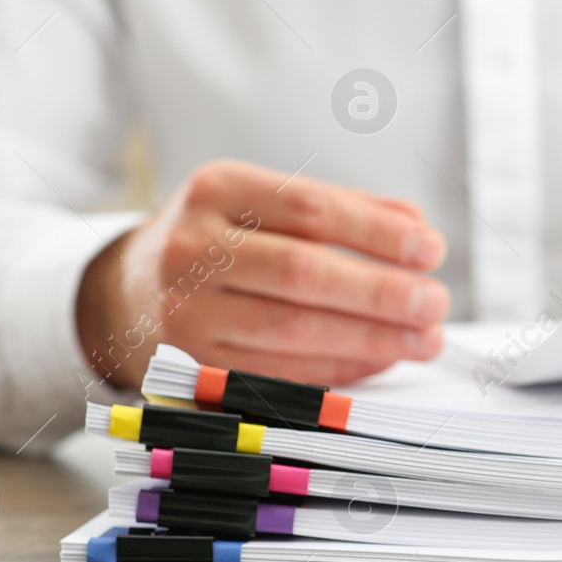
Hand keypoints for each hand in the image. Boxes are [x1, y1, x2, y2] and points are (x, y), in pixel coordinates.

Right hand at [77, 159, 448, 388]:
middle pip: (301, 274)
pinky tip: (378, 360)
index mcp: (217, 189)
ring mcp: (186, 311)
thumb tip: (417, 228)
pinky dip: (339, 368)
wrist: (127, 290)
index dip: (376, 232)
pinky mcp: (193, 365)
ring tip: (422, 338)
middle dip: (381, 293)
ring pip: (292, 330)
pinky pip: (279, 372)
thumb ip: (343, 209)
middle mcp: (192, 248)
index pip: (309, 208)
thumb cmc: (218, 239)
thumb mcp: (264, 200)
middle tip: (434, 303)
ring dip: (370, 339)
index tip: (430, 249)